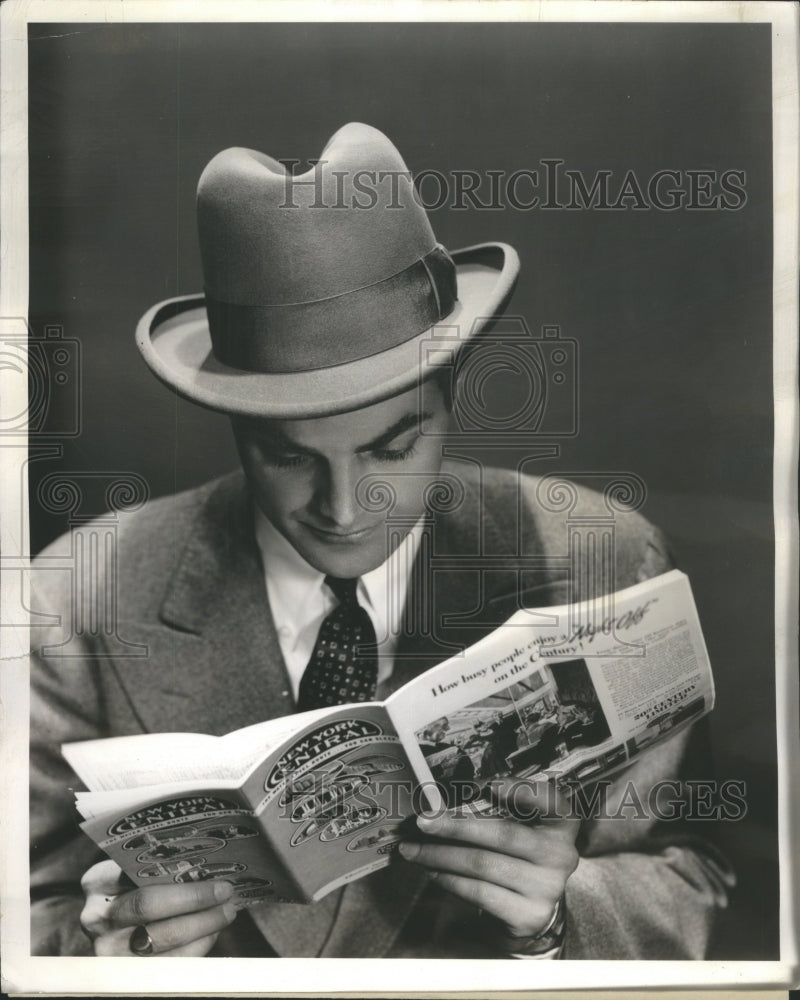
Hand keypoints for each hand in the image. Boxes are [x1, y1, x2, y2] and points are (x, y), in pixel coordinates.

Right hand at [80, 859, 237, 955]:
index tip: (215, 875)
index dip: (177, 878)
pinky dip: (195, 948)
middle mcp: (98, 917)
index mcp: (98, 882)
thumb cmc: (130, 887)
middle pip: (149, 907)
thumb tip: (210, 866)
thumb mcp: (132, 871)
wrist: (107, 920)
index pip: (139, 875)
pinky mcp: (123, 972)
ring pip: (160, 938)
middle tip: (225, 893)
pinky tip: (211, 932)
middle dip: (195, 900)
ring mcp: (108, 948)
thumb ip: (158, 867)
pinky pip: (166, 964)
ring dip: (202, 926)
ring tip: (226, 912)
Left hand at [397, 779, 578, 943]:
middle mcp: (560, 855)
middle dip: (456, 826)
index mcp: (562, 825)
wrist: (533, 910)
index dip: (523, 791)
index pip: (552, 802)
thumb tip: (442, 802)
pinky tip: (432, 871)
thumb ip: (498, 812)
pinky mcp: (528, 915)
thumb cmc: (518, 857)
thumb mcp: (521, 830)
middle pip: (503, 834)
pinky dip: (450, 880)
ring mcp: (546, 888)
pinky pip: (479, 892)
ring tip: (414, 850)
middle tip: (422, 822)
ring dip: (441, 855)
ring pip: (483, 865)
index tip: (490, 785)